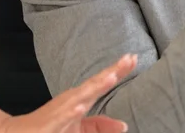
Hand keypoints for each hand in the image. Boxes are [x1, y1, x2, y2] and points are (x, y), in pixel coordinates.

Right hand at [0, 54, 136, 132]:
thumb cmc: (51, 128)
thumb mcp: (80, 128)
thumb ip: (100, 125)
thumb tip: (123, 125)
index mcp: (80, 99)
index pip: (102, 82)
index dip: (118, 71)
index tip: (133, 58)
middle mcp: (72, 100)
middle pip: (95, 83)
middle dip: (112, 71)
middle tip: (130, 58)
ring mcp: (61, 111)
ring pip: (81, 97)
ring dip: (96, 86)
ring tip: (111, 77)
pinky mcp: (50, 124)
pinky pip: (62, 117)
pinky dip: (72, 111)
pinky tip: (80, 106)